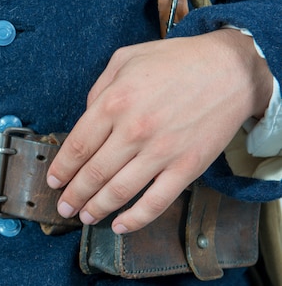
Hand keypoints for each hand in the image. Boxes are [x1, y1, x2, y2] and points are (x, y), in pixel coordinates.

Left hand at [46, 29, 272, 233]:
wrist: (232, 69)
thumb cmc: (177, 62)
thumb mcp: (126, 59)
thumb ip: (99, 89)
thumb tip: (85, 118)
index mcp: (115, 102)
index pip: (78, 146)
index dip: (62, 169)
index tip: (54, 181)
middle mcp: (134, 130)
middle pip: (93, 174)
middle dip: (73, 195)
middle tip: (63, 207)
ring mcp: (161, 152)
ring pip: (118, 192)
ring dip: (96, 209)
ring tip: (85, 216)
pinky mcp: (187, 167)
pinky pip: (155, 203)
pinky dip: (135, 220)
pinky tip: (120, 226)